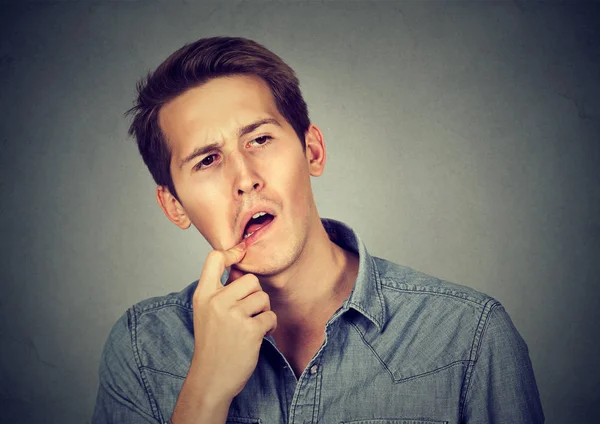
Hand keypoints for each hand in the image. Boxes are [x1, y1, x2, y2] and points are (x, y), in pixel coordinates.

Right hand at [171, 241, 276, 423]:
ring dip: (264, 311)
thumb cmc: (212, 345)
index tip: (241, 253)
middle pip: (250, 279)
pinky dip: (270, 326)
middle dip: (256, 295)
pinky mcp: (250, 330)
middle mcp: (216, 301)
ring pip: (263, 297)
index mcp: (203, 295)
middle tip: (250, 312)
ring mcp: (233, 315)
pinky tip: (259, 335)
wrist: (210, 379)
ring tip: (253, 325)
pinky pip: (271, 316)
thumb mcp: (206, 313)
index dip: (232, 252)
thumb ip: (221, 291)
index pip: (215, 258)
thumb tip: (240, 265)